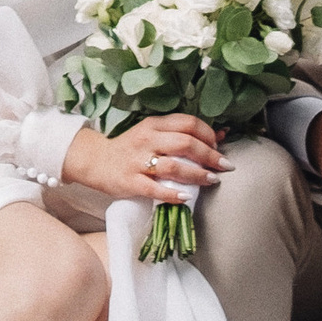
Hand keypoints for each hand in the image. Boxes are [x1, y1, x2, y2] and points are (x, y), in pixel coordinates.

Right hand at [66, 113, 227, 202]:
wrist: (96, 161)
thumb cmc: (131, 148)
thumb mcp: (153, 134)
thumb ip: (181, 134)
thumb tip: (220, 136)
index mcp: (153, 124)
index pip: (187, 123)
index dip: (207, 134)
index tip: (218, 145)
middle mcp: (147, 140)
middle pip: (185, 143)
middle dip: (209, 155)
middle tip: (225, 165)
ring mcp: (138, 161)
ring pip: (174, 166)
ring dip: (198, 175)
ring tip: (212, 180)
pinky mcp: (131, 181)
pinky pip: (155, 188)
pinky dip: (173, 193)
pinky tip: (185, 197)